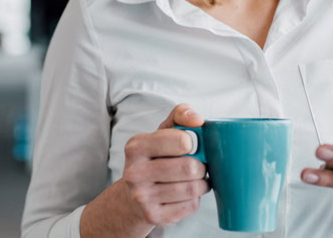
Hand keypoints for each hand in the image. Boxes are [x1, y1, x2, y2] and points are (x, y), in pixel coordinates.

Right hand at [120, 103, 209, 226]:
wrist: (132, 197)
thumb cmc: (153, 159)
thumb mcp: (161, 133)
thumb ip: (179, 116)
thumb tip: (198, 120)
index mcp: (136, 146)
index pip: (182, 141)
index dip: (194, 143)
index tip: (191, 145)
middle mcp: (135, 172)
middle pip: (189, 167)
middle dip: (200, 166)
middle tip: (196, 164)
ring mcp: (142, 197)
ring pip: (192, 188)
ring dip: (200, 183)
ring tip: (194, 179)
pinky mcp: (154, 216)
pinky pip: (190, 206)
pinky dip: (194, 199)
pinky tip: (185, 193)